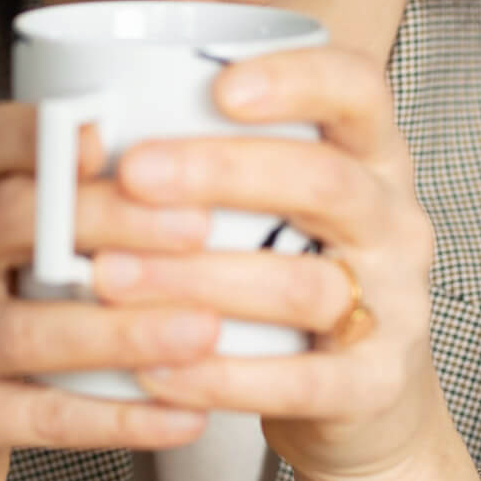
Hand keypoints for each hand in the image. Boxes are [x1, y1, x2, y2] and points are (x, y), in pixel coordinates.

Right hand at [0, 98, 223, 480]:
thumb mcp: (10, 258)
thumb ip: (72, 218)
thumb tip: (195, 177)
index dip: (36, 132)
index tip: (108, 136)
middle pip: (10, 222)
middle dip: (108, 219)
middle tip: (198, 228)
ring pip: (26, 330)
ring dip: (121, 330)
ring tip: (203, 330)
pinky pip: (41, 417)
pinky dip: (118, 418)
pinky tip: (183, 416)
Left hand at [96, 47, 456, 480]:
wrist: (363, 400)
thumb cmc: (291, 274)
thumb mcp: (271, 205)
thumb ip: (213, 160)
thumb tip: (83, 130)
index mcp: (372, 157)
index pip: (359, 89)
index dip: (296, 80)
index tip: (218, 88)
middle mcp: (394, 223)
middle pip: (324, 180)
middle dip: (221, 172)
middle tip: (132, 174)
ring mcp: (397, 305)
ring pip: (305, 286)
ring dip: (198, 280)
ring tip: (110, 277)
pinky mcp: (376, 385)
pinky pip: (301, 381)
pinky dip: (222, 378)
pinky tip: (154, 371)